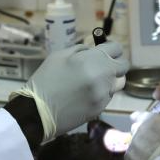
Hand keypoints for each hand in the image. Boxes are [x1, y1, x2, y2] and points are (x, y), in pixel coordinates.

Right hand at [12, 42, 128, 141]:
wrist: (37, 111)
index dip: (110, 48)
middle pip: (123, 66)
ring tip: (95, 81)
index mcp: (92, 61)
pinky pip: (109, 96)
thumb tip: (94, 50)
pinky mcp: (101, 108)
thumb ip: (81, 50)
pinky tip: (87, 94)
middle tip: (102, 65)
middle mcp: (103, 77)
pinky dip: (102, 92)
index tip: (104, 50)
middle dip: (114, 63)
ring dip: (110, 79)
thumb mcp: (59, 56)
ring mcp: (104, 94)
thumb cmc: (45, 79)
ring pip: (118, 82)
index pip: (116, 48)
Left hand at [125, 111, 159, 159]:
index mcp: (149, 119)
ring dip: (138, 150)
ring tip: (150, 158)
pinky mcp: (128, 156)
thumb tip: (154, 132)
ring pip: (132, 145)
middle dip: (140, 138)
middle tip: (150, 147)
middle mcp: (137, 128)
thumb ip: (157, 128)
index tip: (144, 130)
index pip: (135, 116)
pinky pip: (130, 157)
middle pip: (134, 131)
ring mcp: (131, 142)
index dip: (140, 124)